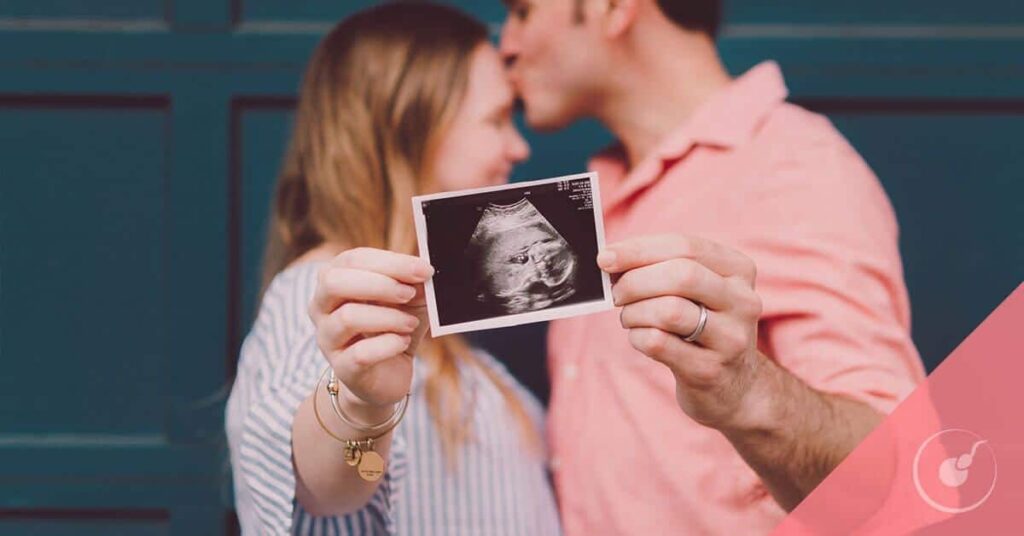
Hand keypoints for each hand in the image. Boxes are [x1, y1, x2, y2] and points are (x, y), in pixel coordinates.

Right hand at [309, 247, 433, 416]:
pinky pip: (360, 353)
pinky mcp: (342, 368)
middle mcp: (321, 307)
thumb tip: (425, 268)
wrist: (388, 375)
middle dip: (379, 284)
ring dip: (388, 317)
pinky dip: (388, 345)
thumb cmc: (394, 327)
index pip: (353, 260)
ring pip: (348, 317)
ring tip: (410, 323)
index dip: (390, 262)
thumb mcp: (409, 299)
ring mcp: (327, 338)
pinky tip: (402, 342)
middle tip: (409, 293)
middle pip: (334, 282)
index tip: (423, 270)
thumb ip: (414, 281)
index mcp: (335, 279)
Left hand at [598, 234, 764, 429]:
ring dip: (634, 312)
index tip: (605, 257)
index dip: (639, 250)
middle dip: (636, 281)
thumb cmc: (703, 326)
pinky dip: (637, 337)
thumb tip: (611, 258)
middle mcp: (742, 301)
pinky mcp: (710, 370)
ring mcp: (731, 338)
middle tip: (616, 293)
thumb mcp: (697, 291)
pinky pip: (659, 343)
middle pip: (681, 276)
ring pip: (669, 311)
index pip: (685, 247)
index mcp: (739, 270)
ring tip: (630, 317)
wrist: (734, 386)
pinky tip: (639, 337)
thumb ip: (662, 267)